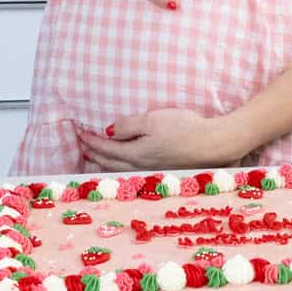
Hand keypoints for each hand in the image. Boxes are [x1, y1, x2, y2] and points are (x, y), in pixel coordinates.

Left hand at [77, 109, 245, 170]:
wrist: (213, 144)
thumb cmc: (184, 128)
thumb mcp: (153, 120)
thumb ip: (129, 126)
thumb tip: (108, 131)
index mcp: (136, 153)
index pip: (106, 148)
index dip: (91, 140)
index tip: (78, 132)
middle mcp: (141, 166)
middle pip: (110, 162)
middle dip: (95, 153)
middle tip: (82, 146)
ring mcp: (153, 170)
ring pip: (121, 169)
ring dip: (105, 162)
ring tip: (97, 157)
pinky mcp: (163, 169)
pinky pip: (132, 170)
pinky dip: (120, 165)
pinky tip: (124, 162)